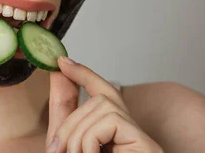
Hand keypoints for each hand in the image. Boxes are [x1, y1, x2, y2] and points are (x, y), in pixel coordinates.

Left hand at [46, 56, 162, 152]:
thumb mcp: (67, 142)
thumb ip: (64, 108)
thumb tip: (59, 70)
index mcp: (116, 136)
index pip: (106, 95)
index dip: (85, 75)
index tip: (63, 62)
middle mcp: (134, 135)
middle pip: (101, 99)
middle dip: (71, 122)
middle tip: (57, 150)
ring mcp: (143, 140)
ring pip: (103, 107)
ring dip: (78, 135)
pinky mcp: (147, 145)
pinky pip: (111, 119)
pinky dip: (90, 140)